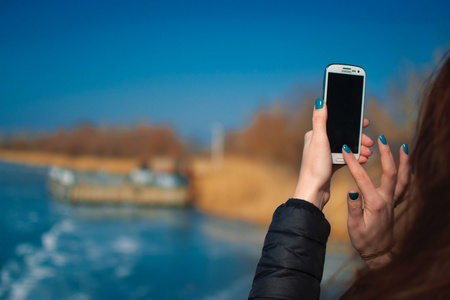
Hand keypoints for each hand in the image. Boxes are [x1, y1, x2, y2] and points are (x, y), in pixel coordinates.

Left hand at [293, 98, 372, 209]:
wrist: (313, 192)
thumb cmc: (315, 167)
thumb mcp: (319, 141)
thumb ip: (320, 120)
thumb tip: (320, 100)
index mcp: (314, 135)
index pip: (335, 123)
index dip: (351, 122)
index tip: (366, 122)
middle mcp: (318, 143)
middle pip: (343, 135)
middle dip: (358, 138)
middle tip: (371, 143)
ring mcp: (324, 155)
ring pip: (346, 147)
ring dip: (359, 149)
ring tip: (369, 154)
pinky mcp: (329, 166)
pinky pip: (345, 158)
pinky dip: (354, 158)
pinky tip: (364, 160)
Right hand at [343, 135, 410, 268]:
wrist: (378, 252)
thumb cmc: (364, 240)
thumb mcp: (354, 226)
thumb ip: (353, 208)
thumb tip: (352, 190)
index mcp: (375, 204)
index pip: (362, 179)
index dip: (354, 163)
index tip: (347, 150)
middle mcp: (387, 200)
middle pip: (391, 172)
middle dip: (386, 154)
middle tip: (381, 138)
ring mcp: (393, 202)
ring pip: (404, 178)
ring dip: (404, 161)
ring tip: (403, 146)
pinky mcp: (395, 204)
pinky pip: (406, 187)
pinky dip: (410, 175)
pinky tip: (409, 166)